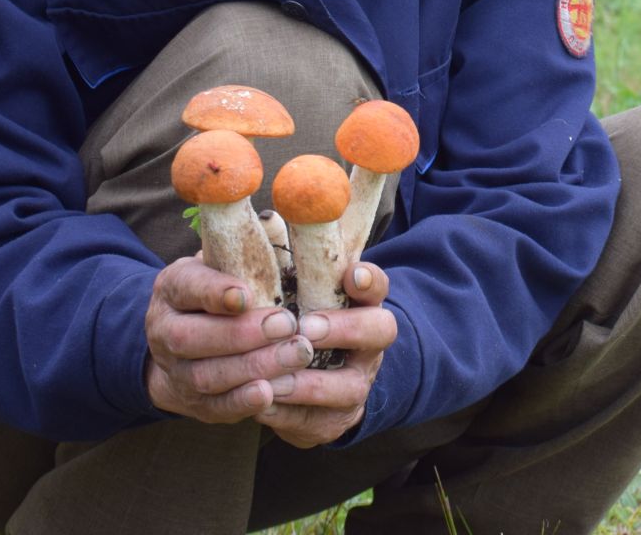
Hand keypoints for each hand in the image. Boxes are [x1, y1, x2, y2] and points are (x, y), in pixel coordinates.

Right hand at [144, 257, 315, 422]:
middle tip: (287, 325)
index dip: (214, 292)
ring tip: (295, 354)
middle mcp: (164, 330)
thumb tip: (276, 219)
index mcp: (173, 287)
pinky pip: (215, 408)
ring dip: (253, 367)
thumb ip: (247, 246)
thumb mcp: (222, 262)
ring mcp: (176, 371)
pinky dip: (242, 403)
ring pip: (206, 376)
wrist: (181, 345)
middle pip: (192, 338)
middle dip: (241, 334)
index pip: (187, 287)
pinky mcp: (194, 404)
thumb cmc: (219, 292)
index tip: (245, 294)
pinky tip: (271, 392)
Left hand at [256, 261, 396, 447]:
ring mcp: (356, 384)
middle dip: (344, 329)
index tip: (351, 274)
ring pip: (348, 387)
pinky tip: (262, 404)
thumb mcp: (296, 291)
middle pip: (379, 331)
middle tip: (307, 329)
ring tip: (277, 379)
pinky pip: (316, 422)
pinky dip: (287, 414)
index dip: (369, 280)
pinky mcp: (334, 420)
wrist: (312, 388)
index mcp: (361, 305)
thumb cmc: (297, 321)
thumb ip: (288, 260)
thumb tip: (266, 218)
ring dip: (310, 384)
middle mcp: (368, 345)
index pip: (376, 285)